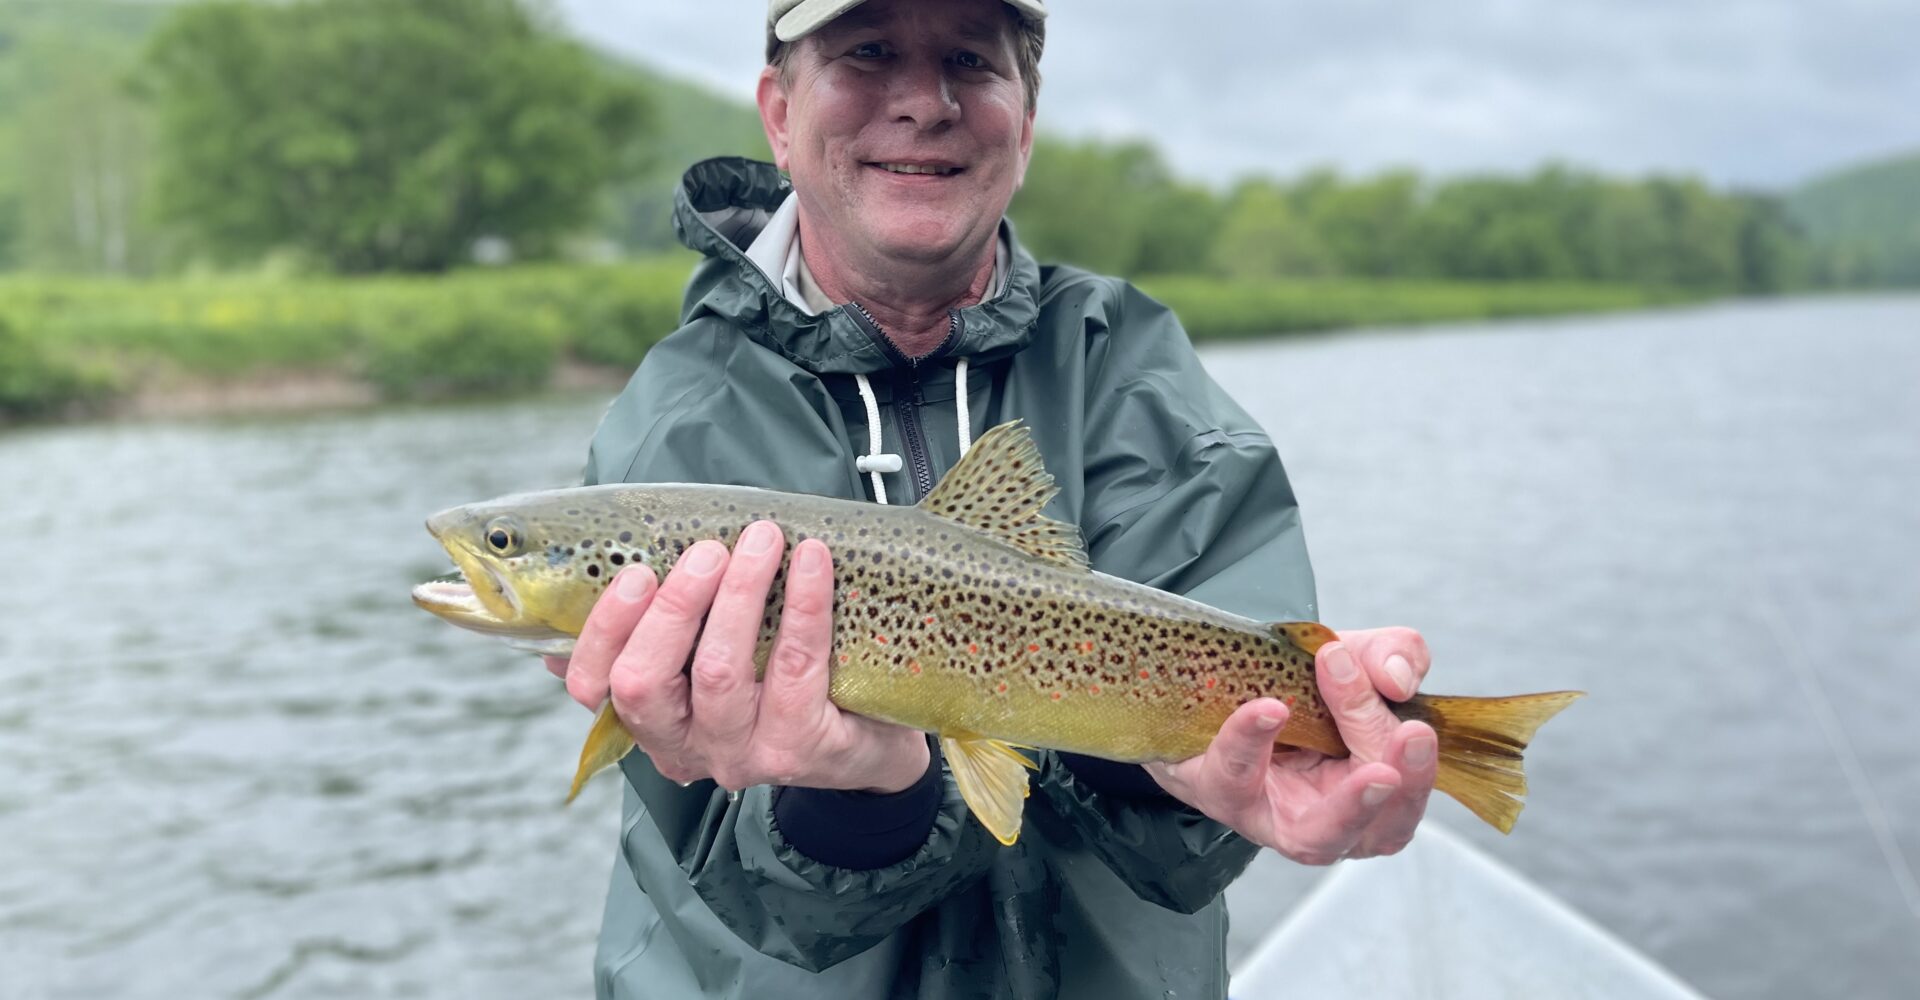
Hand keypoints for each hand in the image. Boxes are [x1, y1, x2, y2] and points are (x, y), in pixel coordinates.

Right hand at [543, 521, 930, 793]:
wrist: (871, 740)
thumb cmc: (780, 681)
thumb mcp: (713, 656)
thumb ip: (665, 626)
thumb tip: (601, 576)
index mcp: (650, 717)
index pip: (594, 685)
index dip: (604, 629)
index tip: (636, 572)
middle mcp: (685, 746)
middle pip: (644, 683)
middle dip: (672, 606)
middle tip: (708, 549)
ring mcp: (741, 754)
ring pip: (718, 672)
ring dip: (738, 594)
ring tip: (762, 540)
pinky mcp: (800, 749)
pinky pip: (795, 667)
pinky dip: (803, 604)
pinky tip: (812, 562)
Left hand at [1145, 627, 1437, 864]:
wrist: (1217, 684)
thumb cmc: (1300, 686)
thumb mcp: (1358, 656)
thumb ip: (1394, 655)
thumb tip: (1399, 679)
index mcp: (1375, 793)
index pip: (1408, 798)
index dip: (1419, 770)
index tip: (1418, 726)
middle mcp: (1333, 824)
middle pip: (1373, 829)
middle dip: (1392, 786)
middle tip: (1407, 736)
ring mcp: (1275, 819)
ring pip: (1315, 836)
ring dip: (1348, 804)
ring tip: (1371, 769)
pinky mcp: (1222, 794)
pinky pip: (1235, 775)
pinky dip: (1251, 741)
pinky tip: (1268, 710)